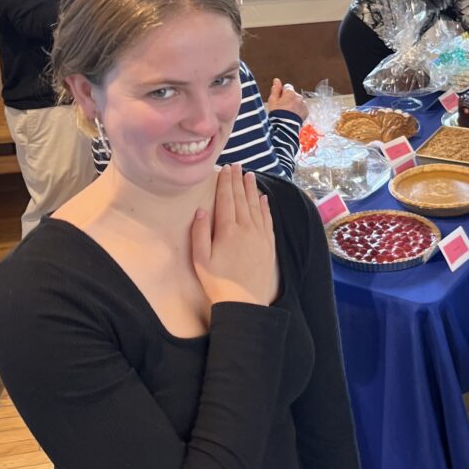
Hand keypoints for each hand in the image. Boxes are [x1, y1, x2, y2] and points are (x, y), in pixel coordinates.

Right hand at [190, 165, 278, 306]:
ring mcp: (260, 236)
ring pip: (256, 206)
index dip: (226, 183)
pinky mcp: (269, 245)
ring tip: (249, 175)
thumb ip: (199, 233)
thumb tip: (201, 210)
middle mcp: (247, 229)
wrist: (245, 303)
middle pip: (242, 199)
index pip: (227, 200)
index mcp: (228, 230)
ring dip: (252, 189)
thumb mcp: (201, 260)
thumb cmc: (218, 283)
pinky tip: (264, 198)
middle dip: (238, 181)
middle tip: (237, 166)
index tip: (226, 169)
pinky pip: (267, 220)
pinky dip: (265, 207)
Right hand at [267, 78, 308, 120]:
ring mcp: (304, 104)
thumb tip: (276, 80)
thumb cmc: (277, 113)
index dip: (282, 93)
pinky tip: (293, 116)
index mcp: (290, 92)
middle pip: (293, 94)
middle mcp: (299, 96)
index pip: (287, 87)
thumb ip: (275, 89)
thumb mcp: (272, 100)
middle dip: (289, 99)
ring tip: (288, 114)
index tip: (279, 100)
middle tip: (283, 108)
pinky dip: (298, 111)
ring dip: (294, 105)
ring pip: (298, 101)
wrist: (285, 127)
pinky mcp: (306, 112)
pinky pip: (302, 108)